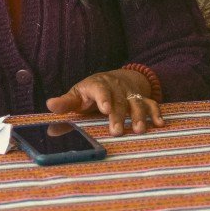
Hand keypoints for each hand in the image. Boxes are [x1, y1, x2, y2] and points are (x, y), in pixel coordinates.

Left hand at [44, 68, 163, 134]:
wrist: (114, 78)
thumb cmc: (91, 92)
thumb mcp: (77, 95)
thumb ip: (66, 103)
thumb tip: (50, 105)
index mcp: (98, 85)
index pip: (100, 90)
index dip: (103, 98)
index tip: (105, 109)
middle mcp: (116, 88)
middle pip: (119, 101)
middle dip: (119, 116)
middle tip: (117, 131)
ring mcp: (130, 93)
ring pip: (137, 103)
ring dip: (140, 116)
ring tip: (140, 130)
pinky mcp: (141, 98)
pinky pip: (151, 104)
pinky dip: (156, 113)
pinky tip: (160, 124)